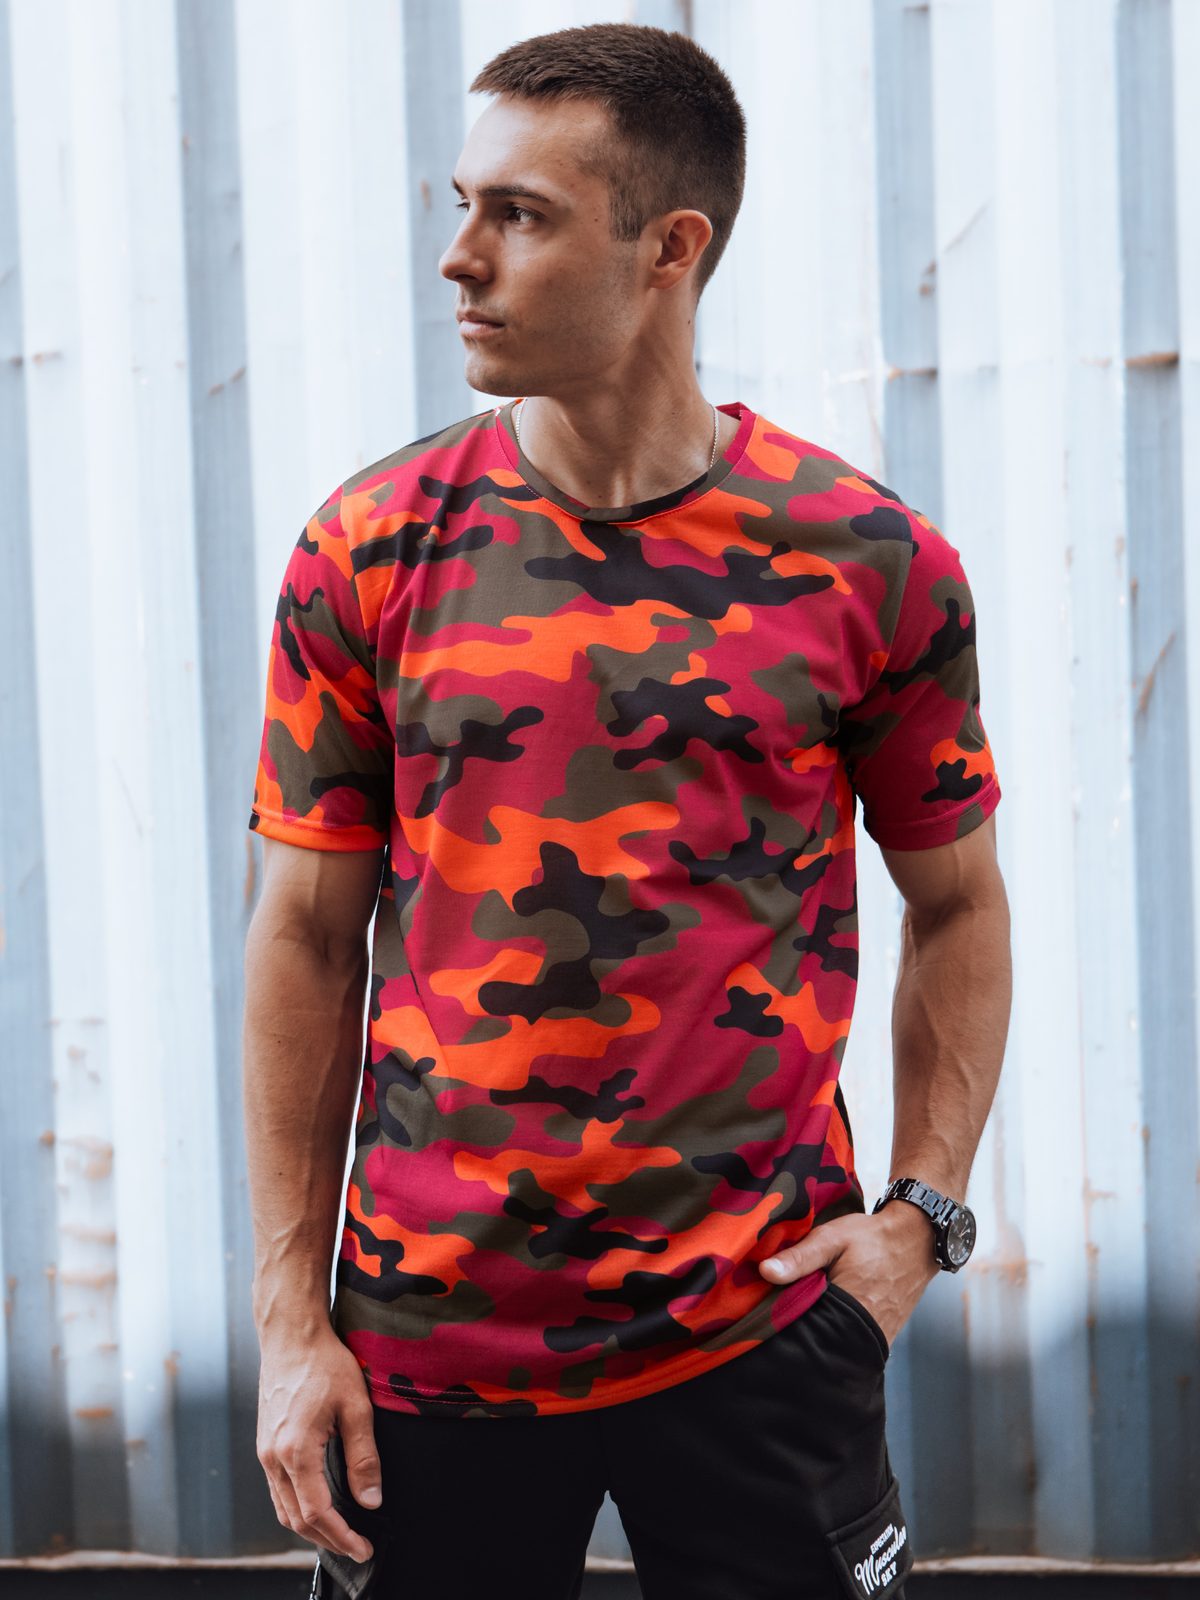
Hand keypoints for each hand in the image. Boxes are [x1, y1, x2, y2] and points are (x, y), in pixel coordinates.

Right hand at [256, 1326, 382, 1562]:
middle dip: (327, 1540)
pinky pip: (279, 1490)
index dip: (342, 1536)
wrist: (290, 1336)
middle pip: (297, 1519)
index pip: (317, 1513)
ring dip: (311, 1528)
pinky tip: (319, 1506)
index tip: (364, 1547)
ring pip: (284, 1508)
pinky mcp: (265, 1445)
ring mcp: (265, 1453)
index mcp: (295, 1451)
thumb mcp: (356, 1406)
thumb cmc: (325, 1364)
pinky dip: (298, 1508)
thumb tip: (371, 1500)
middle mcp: (273, 1458)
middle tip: (358, 1547)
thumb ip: (364, 1457)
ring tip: (341, 1534)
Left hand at [757, 1204, 939, 1348]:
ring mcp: (876, 1338)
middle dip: (799, 1331)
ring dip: (818, 1332)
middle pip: (819, 1341)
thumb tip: (765, 1272)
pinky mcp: (883, 1337)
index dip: (783, 1322)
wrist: (917, 1240)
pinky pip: (852, 1342)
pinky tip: (824, 1316)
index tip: (762, 1314)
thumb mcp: (833, 1238)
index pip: (804, 1329)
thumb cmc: (873, 1238)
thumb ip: (800, 1256)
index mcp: (848, 1308)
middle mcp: (863, 1331)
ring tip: (800, 1315)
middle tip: (777, 1314)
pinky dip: (836, 1332)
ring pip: (836, 1344)